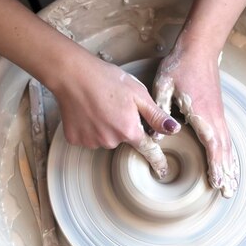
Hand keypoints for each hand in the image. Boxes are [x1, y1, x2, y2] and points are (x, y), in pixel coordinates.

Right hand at [52, 57, 180, 177]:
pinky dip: (88, 127)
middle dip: (123, 126)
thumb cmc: (106, 79)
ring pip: (105, 138)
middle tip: (115, 105)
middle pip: (123, 139)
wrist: (72, 74)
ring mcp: (91, 142)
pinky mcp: (75, 139)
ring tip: (98, 105)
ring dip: (105, 126)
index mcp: (128, 130)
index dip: (157, 160)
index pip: (148, 150)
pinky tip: (86, 112)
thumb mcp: (138, 93)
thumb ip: (155, 115)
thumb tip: (173, 130)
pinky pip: (88, 137)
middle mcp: (110, 141)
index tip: (163, 171)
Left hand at [153, 47, 238, 197]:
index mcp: (202, 113)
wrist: (199, 48)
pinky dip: (229, 155)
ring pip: (228, 146)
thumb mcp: (164, 86)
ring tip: (233, 185)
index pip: (212, 145)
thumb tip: (159, 135)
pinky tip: (229, 163)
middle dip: (227, 173)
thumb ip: (161, 110)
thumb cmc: (180, 66)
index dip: (216, 165)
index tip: (217, 183)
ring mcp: (218, 115)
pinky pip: (226, 139)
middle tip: (228, 194)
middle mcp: (215, 117)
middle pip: (224, 151)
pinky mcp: (217, 112)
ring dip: (231, 166)